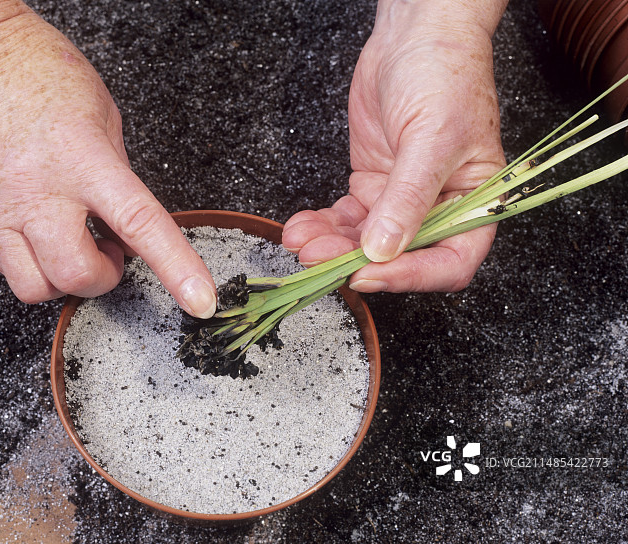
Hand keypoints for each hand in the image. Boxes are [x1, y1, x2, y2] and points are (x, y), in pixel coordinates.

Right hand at [0, 4, 216, 315]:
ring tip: (70, 245)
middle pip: (75, 276)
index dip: (176, 269)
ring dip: (62, 280)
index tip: (201, 301)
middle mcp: (37, 191)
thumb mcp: (103, 118)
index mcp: (83, 160)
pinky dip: (31, 263)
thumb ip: (120, 180)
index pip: (139, 225)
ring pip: (34, 287)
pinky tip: (39, 233)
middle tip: (109, 253)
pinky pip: (4, 267)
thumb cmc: (39, 72)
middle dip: (102, 278)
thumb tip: (130, 233)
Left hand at [282, 1, 506, 292]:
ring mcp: (400, 200)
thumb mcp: (431, 138)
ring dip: (331, 247)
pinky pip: (346, 220)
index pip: (448, 262)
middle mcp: (438, 209)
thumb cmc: (445, 74)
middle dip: (355, 262)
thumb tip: (383, 250)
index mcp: (474, 205)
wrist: (413, 35)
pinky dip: (322, 227)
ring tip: (301, 242)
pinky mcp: (371, 186)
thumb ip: (408, 198)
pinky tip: (301, 227)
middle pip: (399, 259)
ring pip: (365, 243)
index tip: (367, 275)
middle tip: (319, 259)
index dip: (410, 277)